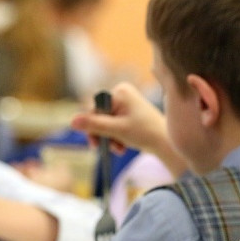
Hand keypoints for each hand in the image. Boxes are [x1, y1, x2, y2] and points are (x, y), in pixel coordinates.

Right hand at [71, 82, 186, 176]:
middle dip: (102, 134)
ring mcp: (127, 102)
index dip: (92, 126)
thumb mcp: (117, 130)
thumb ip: (95, 125)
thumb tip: (72, 121)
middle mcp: (122, 92)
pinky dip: (116, 136)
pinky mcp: (130, 112)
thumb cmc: (145, 133)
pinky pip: (114, 124)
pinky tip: (123, 146)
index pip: (94, 108)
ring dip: (109, 137)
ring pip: (106, 122)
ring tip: (119, 149)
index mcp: (120, 91)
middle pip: (99, 115)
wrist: (167, 142)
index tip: (94, 142)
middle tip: (103, 148)